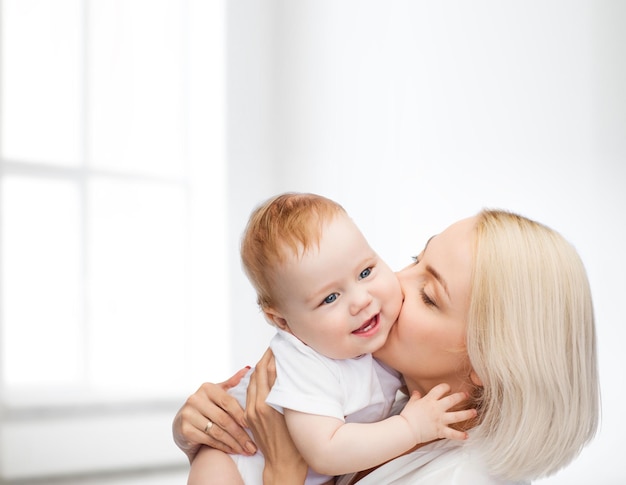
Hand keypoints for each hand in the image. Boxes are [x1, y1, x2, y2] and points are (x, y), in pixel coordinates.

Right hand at [172, 367, 257, 461]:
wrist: (182, 424)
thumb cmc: (205, 408)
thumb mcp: (217, 394)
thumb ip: (232, 383)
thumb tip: (248, 369)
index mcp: (207, 388)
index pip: (228, 402)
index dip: (241, 415)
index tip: (253, 425)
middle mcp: (195, 399)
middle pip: (224, 419)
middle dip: (240, 434)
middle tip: (252, 445)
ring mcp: (188, 414)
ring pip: (217, 432)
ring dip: (234, 443)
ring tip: (246, 450)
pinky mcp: (185, 429)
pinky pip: (209, 440)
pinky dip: (223, 447)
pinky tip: (233, 451)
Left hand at [246, 349, 307, 483]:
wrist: (283, 466)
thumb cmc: (296, 444)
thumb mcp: (295, 414)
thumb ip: (288, 391)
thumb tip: (286, 370)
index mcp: (269, 403)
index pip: (267, 370)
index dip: (272, 355)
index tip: (279, 344)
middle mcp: (257, 405)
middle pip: (258, 372)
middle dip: (265, 357)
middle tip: (275, 346)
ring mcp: (251, 411)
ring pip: (253, 381)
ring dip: (260, 367)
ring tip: (270, 357)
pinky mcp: (249, 417)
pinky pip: (250, 392)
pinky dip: (257, 380)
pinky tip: (263, 375)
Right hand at [400, 383, 476, 442]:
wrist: (406, 429)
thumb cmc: (408, 416)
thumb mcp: (411, 403)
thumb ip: (415, 397)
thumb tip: (416, 392)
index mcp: (429, 400)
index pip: (440, 389)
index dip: (445, 387)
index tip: (448, 388)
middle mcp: (437, 408)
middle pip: (452, 400)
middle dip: (461, 397)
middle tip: (467, 395)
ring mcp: (440, 420)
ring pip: (457, 416)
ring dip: (467, 414)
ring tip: (474, 412)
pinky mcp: (440, 431)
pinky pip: (452, 434)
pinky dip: (460, 435)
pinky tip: (467, 436)